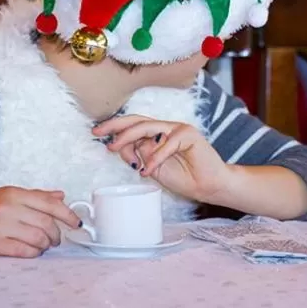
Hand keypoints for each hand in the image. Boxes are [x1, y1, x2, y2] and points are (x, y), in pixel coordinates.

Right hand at [0, 187, 80, 257]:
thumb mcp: (7, 195)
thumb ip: (35, 196)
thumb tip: (60, 196)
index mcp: (14, 193)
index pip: (50, 203)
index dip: (67, 214)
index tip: (76, 223)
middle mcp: (9, 208)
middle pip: (47, 223)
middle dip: (57, 234)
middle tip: (56, 239)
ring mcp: (1, 226)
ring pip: (38, 238)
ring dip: (46, 245)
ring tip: (44, 245)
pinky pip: (24, 251)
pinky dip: (34, 253)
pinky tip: (32, 252)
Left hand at [93, 115, 232, 202]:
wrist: (209, 186)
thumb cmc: (185, 178)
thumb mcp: (153, 168)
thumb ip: (140, 156)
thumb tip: (123, 147)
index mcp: (158, 134)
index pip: (133, 125)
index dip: (115, 128)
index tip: (97, 134)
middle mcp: (167, 128)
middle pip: (138, 120)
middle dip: (115, 126)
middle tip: (98, 132)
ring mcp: (178, 129)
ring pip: (149, 127)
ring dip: (129, 137)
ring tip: (115, 148)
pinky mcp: (189, 134)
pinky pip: (167, 143)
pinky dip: (155, 157)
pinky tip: (147, 169)